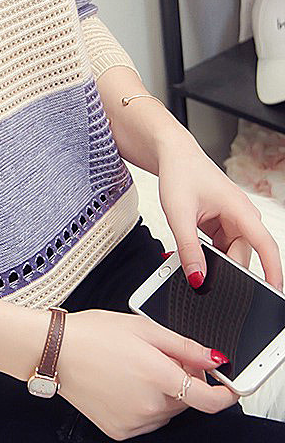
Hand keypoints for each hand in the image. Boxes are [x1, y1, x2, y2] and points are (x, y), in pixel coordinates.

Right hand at [55, 309, 237, 439]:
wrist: (54, 350)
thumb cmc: (92, 333)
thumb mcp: (140, 326)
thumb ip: (182, 344)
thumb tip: (214, 358)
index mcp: (157, 374)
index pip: (207, 399)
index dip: (224, 395)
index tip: (228, 389)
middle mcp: (148, 404)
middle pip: (185, 400)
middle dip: (181, 381)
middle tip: (158, 357)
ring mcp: (134, 421)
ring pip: (165, 411)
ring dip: (162, 394)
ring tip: (133, 368)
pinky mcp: (120, 430)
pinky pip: (145, 421)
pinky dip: (142, 406)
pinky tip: (122, 384)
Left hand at [157, 135, 282, 291]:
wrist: (172, 155)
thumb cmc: (179, 173)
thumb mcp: (178, 215)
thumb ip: (188, 248)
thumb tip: (198, 277)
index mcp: (239, 209)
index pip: (265, 245)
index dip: (272, 271)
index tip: (274, 291)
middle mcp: (241, 215)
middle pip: (242, 255)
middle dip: (225, 269)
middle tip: (200, 277)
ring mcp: (232, 220)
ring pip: (230, 253)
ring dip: (214, 260)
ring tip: (192, 258)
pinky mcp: (221, 224)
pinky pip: (220, 247)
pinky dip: (208, 253)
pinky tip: (194, 252)